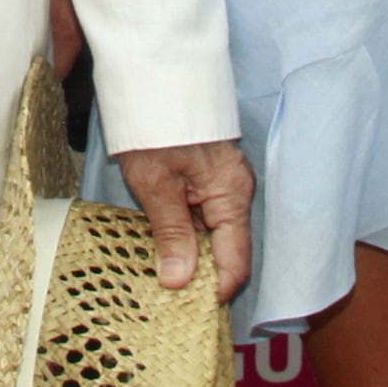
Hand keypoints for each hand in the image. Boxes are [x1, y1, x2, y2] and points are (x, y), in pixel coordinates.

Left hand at [114, 138, 254, 300]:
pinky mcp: (202, 178)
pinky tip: (157, 248)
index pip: (236, 262)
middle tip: (165, 301)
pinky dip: (180, 235)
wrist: (152, 75)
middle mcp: (233, 193)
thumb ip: (171, 232)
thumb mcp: (156, 183)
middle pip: (224, 251)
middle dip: (198, 278)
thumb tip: (179, 282)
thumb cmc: (155, 125)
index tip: (186, 311)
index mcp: (231, 195)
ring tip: (156, 281)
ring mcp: (219, 185)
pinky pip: (198, 218)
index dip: (214, 291)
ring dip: (186, 257)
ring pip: (209, 236)